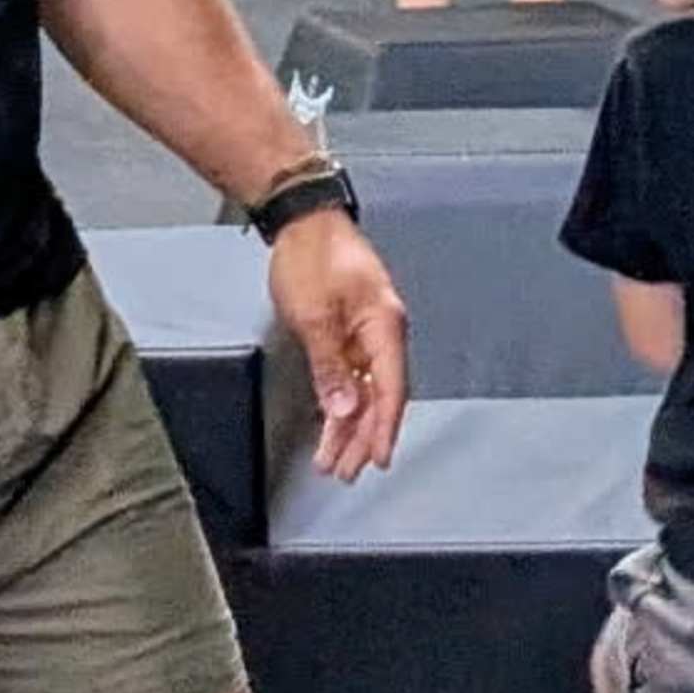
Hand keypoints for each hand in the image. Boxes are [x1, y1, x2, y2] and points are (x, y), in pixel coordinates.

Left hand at [268, 207, 410, 481]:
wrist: (301, 221)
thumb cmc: (312, 254)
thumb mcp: (314, 314)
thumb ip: (330, 366)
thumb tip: (343, 408)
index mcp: (383, 323)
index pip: (392, 387)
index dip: (385, 427)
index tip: (378, 458)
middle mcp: (381, 330)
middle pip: (379, 395)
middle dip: (364, 437)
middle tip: (348, 471)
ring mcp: (366, 331)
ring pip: (364, 391)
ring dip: (349, 426)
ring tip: (334, 461)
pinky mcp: (349, 331)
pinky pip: (350, 377)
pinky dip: (340, 404)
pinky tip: (332, 427)